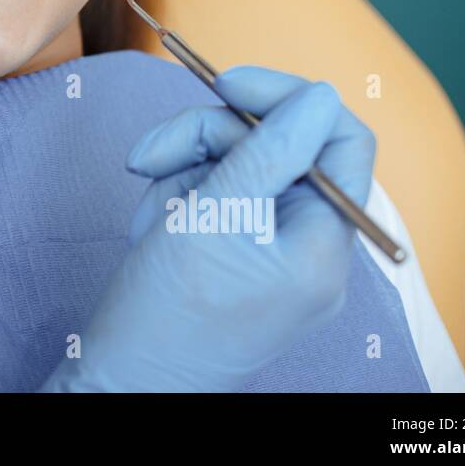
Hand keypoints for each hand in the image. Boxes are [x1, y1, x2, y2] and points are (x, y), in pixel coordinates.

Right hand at [41, 66, 374, 391]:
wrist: (125, 382)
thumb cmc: (167, 311)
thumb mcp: (214, 214)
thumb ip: (269, 148)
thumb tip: (318, 95)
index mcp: (324, 243)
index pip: (339, 139)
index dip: (285, 98)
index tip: (225, 82)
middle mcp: (311, 247)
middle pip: (276, 148)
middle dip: (207, 140)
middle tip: (152, 155)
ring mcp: (278, 253)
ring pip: (240, 167)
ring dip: (185, 174)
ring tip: (152, 217)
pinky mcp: (244, 256)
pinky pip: (222, 199)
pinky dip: (182, 199)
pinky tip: (155, 229)